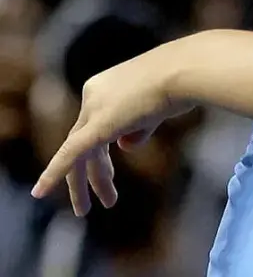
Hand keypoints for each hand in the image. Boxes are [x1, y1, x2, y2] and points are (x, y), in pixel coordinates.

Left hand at [29, 46, 194, 214]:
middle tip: (105, 200)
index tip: (108, 174)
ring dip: (91, 182)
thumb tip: (124, 147)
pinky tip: (40, 192)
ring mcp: (94, 107)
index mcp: (104, 86)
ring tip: (101, 206)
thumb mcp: (157, 108)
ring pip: (80, 152)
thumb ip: (138, 128)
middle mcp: (93, 94)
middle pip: (83, 141)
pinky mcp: (98, 124)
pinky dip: (54, 174)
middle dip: (94, 173)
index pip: (96, 125)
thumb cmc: (182, 82)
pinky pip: (70, 153)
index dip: (102, 154)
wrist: (187, 70)